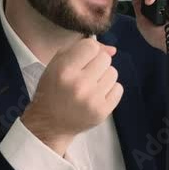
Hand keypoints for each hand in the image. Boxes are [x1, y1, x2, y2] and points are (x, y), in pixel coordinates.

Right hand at [20, 38, 122, 155]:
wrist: (49, 123)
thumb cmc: (52, 90)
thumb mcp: (57, 64)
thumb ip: (81, 49)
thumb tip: (112, 50)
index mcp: (64, 70)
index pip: (91, 46)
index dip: (88, 50)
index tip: (82, 60)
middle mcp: (79, 84)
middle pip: (105, 58)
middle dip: (97, 64)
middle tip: (86, 74)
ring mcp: (92, 99)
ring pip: (113, 73)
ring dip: (104, 77)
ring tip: (90, 85)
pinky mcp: (102, 111)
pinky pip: (118, 89)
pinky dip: (110, 90)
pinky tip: (97, 95)